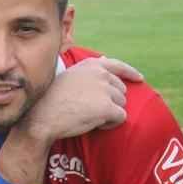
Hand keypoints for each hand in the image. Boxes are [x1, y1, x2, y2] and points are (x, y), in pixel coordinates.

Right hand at [21, 56, 142, 141]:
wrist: (43, 115)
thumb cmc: (53, 98)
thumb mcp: (71, 76)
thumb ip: (90, 70)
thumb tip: (105, 59)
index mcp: (92, 65)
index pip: (118, 65)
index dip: (131, 73)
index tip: (139, 78)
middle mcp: (101, 74)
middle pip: (121, 91)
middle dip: (111, 102)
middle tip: (90, 110)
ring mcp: (105, 90)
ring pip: (121, 105)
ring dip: (110, 113)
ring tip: (89, 116)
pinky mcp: (107, 107)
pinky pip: (120, 117)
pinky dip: (110, 124)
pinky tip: (95, 124)